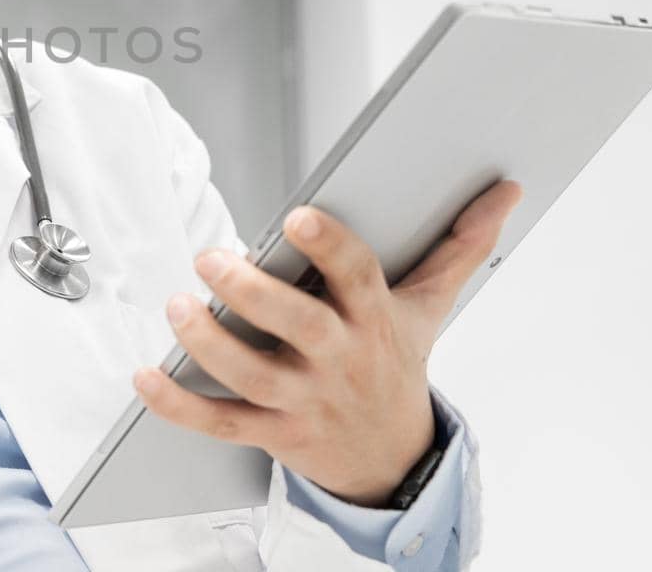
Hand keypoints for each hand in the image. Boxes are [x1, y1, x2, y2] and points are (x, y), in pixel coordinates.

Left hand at [135, 179, 523, 505]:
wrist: (393, 460)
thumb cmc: (396, 364)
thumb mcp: (430, 305)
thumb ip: (460, 245)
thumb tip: (504, 190)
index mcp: (374, 319)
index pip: (357, 276)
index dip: (329, 248)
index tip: (300, 217)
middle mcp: (339, 360)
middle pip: (297, 327)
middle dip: (252, 294)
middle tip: (211, 259)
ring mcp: (304, 400)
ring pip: (252, 376)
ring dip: (208, 343)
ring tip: (178, 307)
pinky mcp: (273, 433)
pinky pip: (221, 422)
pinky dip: (179, 405)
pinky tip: (147, 377)